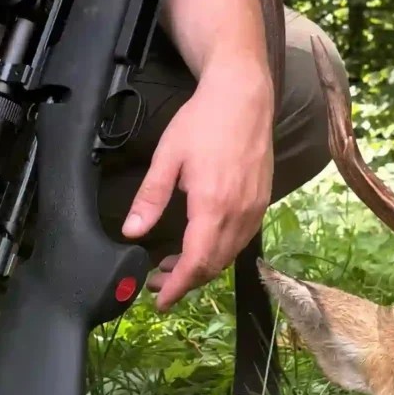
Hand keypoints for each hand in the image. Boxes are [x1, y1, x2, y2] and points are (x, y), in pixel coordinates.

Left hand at [122, 63, 275, 309]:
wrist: (244, 95)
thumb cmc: (203, 121)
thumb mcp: (168, 156)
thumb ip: (150, 197)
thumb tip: (131, 232)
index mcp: (212, 206)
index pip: (195, 263)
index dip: (176, 287)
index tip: (159, 300)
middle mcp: (239, 214)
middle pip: (213, 265)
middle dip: (185, 281)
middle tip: (157, 281)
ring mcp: (254, 208)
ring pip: (229, 255)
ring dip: (202, 267)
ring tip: (173, 264)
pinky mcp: (262, 201)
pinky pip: (241, 239)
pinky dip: (219, 251)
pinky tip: (201, 243)